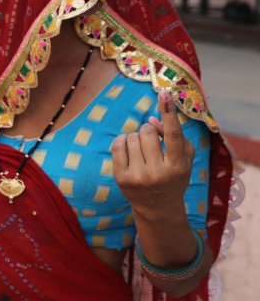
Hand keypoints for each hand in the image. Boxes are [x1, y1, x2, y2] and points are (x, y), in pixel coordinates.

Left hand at [112, 91, 194, 219]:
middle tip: (153, 140)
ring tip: (142, 149)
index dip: (169, 113)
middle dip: (149, 130)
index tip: (165, 94)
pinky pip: (118, 145)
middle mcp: (157, 172)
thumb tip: (151, 119)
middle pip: (147, 132)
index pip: (174, 135)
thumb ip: (174, 136)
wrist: (158, 207)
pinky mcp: (121, 178)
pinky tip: (129, 147)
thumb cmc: (174, 177)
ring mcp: (137, 176)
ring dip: (136, 137)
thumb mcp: (183, 159)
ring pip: (132, 137)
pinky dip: (123, 141)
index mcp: (177, 166)